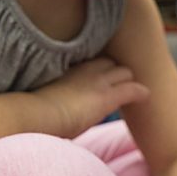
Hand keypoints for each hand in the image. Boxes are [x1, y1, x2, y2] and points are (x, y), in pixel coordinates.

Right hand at [34, 57, 149, 137]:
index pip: (90, 61)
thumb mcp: (40, 97)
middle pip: (110, 62)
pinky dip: (140, 92)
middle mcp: (84, 70)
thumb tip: (44, 107)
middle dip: (116, 72)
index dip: (97, 68)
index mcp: (67, 68)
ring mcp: (97, 81)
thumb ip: (50, 95)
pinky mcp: (106, 97)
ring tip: (133, 89)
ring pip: (124, 72)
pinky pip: (132, 89)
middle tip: (120, 83)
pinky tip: (146, 96)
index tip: (99, 75)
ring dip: (128, 81)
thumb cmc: (30, 112)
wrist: (34, 115)